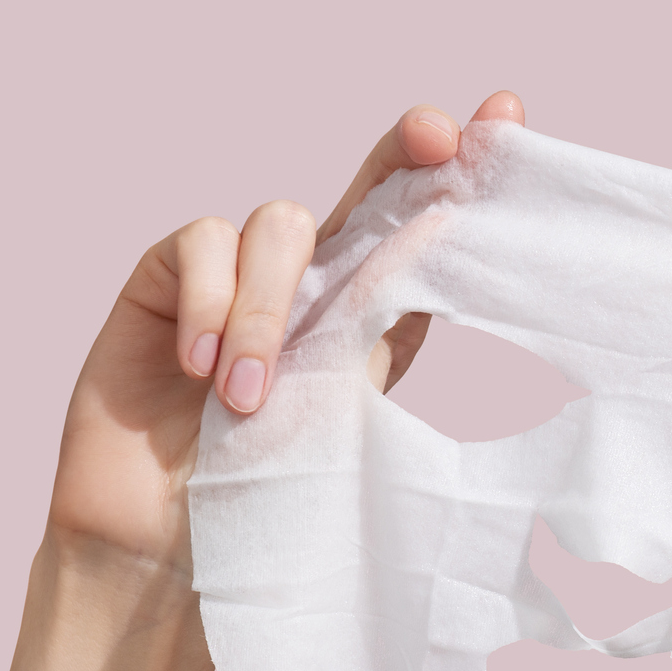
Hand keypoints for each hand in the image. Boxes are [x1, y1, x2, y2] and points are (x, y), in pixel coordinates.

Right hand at [45, 92, 527, 574]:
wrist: (164, 558)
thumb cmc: (267, 505)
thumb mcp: (348, 416)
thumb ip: (391, 329)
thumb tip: (452, 230)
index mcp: (367, 320)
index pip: (420, 233)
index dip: (461, 171)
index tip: (509, 112)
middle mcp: (306, 287)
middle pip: (363, 192)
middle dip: (404, 153)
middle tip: (438, 137)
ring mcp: (234, 280)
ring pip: (280, 223)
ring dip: (270, 309)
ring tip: (249, 400)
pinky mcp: (162, 284)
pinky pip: (200, 245)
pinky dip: (208, 303)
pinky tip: (197, 372)